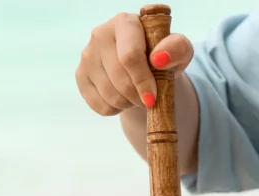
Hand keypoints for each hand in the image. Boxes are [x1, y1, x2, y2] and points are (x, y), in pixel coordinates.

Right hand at [76, 12, 193, 115]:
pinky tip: (123, 98)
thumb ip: (177, 49)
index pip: (129, 56)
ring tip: (137, 95)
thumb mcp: (178, 51)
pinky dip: (116, 109)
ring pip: (110, 95)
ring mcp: (87, 55)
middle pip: (120, 79)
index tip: (153, 98)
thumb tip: (159, 59)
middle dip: (138, 96)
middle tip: (149, 99)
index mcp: (125, 22)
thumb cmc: (162, 56)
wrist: (143, 66)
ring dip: (128, 104)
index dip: (142, 81)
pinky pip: (100, 106)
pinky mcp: (80, 75)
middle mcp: (100, 34)